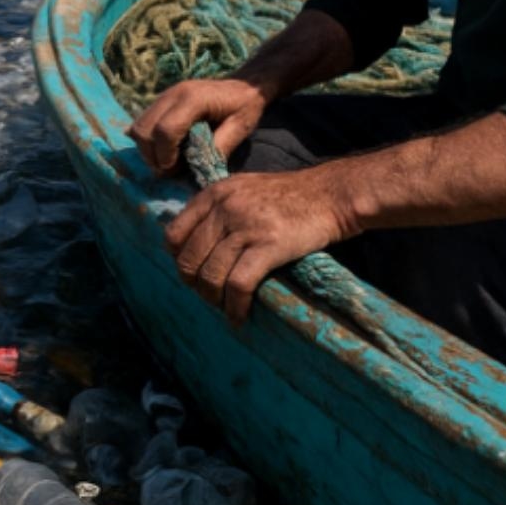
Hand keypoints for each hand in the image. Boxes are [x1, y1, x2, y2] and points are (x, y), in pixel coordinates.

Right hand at [127, 78, 268, 174]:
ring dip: (147, 150)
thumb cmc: (245, 105)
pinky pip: (141, 123)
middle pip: (144, 130)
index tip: (175, 171)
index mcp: (193, 99)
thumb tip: (198, 168)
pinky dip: (147, 140)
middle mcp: (173, 94)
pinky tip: (164, 149)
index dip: (166, 156)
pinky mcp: (161, 100)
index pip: (165, 130)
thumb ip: (220, 147)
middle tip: (170, 170)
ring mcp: (164, 95)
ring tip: (167, 161)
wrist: (244, 83)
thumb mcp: (240, 127)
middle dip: (153, 156)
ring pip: (138, 127)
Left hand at [164, 167, 354, 323]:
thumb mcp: (245, 189)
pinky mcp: (269, 245)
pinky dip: (235, 306)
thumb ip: (218, 209)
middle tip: (209, 295)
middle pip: (189, 258)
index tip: (193, 273)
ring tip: (225, 307)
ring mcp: (246, 226)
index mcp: (215, 193)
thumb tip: (195, 244)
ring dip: (214, 299)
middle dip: (195, 284)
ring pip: (211, 274)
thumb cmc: (291, 196)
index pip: (174, 233)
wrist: (331, 194)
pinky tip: (240, 315)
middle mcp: (225, 207)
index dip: (179, 260)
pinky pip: (239, 284)